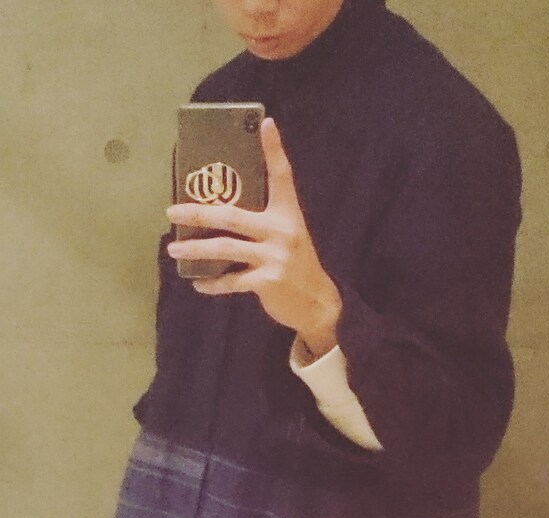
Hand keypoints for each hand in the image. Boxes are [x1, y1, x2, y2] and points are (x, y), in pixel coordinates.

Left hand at [166, 117, 340, 356]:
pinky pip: (232, 281)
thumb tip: (220, 211)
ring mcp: (274, 258)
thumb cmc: (295, 264)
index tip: (265, 123)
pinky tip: (199, 283)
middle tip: (172, 212)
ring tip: (174, 249)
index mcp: (288, 215)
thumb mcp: (288, 235)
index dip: (274, 149)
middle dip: (198, 213)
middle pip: (232, 216)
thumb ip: (263, 221)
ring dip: (196, 249)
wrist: (318, 303)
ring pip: (225, 248)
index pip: (281, 176)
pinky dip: (213, 283)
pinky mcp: (268, 282)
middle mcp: (282, 232)